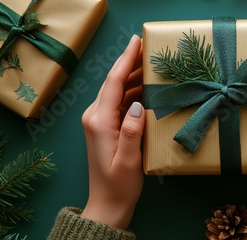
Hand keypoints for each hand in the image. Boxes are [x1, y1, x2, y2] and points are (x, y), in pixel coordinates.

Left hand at [80, 35, 144, 229]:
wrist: (107, 204)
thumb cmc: (119, 185)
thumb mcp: (129, 159)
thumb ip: (131, 130)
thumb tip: (136, 103)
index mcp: (99, 120)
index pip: (113, 83)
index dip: (125, 60)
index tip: (135, 40)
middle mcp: (95, 116)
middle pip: (113, 82)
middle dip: (130, 62)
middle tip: (149, 47)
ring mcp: (98, 121)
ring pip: (116, 90)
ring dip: (132, 76)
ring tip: (151, 63)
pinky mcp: (104, 126)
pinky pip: (118, 101)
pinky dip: (132, 91)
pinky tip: (145, 87)